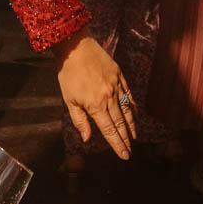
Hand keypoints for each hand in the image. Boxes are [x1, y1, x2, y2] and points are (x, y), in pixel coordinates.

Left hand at [53, 30, 136, 158]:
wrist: (76, 47)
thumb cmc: (68, 74)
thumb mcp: (69, 100)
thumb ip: (79, 121)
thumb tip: (87, 138)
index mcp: (96, 105)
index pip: (109, 130)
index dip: (117, 145)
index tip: (124, 155)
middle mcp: (109, 97)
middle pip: (120, 123)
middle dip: (126, 139)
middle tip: (130, 152)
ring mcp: (116, 86)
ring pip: (127, 110)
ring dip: (131, 126)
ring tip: (134, 137)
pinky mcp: (120, 76)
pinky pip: (129, 94)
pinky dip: (132, 106)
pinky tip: (133, 113)